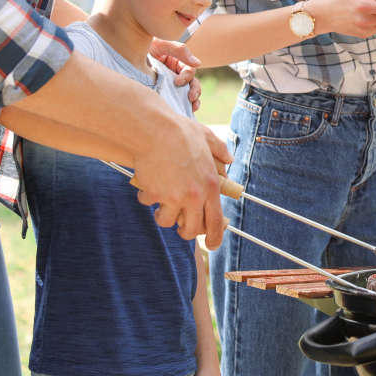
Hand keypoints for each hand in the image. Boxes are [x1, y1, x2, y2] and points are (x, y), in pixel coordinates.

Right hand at [131, 116, 225, 245]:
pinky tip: (148, 184)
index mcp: (210, 186)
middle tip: (180, 224)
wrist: (155, 130)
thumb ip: (220, 150)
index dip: (215, 238)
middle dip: (184, 231)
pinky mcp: (155, 194)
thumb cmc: (181, 132)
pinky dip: (147, 198)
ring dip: (163, 215)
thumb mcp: (207, 137)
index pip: (216, 222)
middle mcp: (195, 196)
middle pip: (191, 230)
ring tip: (161, 202)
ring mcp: (174, 197)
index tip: (212, 245)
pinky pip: (149, 204)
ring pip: (167, 222)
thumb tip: (228, 159)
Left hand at [151, 38, 201, 109]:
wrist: (127, 52)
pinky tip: (184, 111)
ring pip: (188, 94)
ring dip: (194, 101)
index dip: (187, 77)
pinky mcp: (163, 93)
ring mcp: (170, 85)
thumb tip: (198, 63)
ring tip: (192, 107)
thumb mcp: (162, 44)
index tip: (177, 82)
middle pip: (192, 84)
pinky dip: (183, 107)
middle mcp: (177, 74)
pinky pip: (176, 101)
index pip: (189, 71)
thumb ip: (180, 50)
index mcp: (178, 62)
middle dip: (194, 91)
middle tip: (190, 98)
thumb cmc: (146, 45)